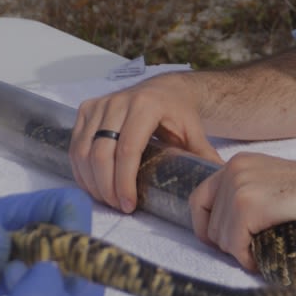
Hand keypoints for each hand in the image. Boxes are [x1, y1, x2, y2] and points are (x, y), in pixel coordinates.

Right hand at [70, 71, 219, 213]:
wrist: (166, 89)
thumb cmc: (179, 114)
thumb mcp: (194, 133)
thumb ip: (204, 158)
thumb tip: (220, 184)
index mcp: (147, 106)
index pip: (128, 149)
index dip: (124, 181)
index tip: (129, 205)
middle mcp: (119, 101)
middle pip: (102, 153)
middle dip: (107, 187)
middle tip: (119, 206)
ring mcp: (100, 104)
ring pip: (84, 151)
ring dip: (92, 182)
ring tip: (108, 200)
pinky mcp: (86, 109)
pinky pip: (76, 145)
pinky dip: (81, 170)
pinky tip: (93, 185)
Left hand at [190, 153, 295, 271]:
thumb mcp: (274, 188)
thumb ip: (247, 199)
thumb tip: (220, 233)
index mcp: (239, 163)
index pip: (199, 200)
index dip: (208, 228)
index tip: (228, 244)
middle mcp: (234, 169)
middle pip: (208, 224)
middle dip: (229, 244)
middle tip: (257, 249)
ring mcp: (241, 184)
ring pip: (221, 238)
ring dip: (242, 252)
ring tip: (268, 250)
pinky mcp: (251, 203)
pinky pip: (235, 244)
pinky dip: (250, 257)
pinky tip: (269, 254)